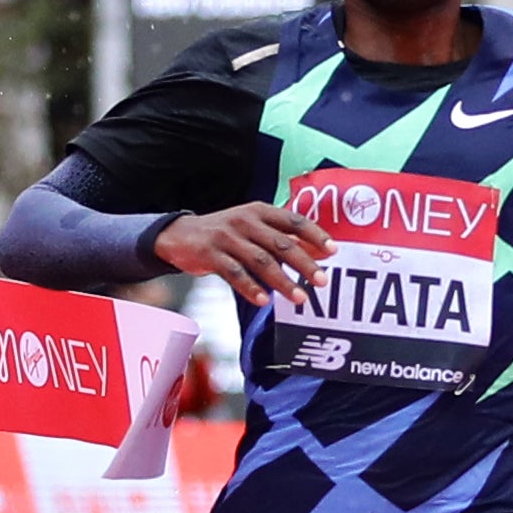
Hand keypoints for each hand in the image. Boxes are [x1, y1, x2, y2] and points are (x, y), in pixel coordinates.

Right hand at [157, 201, 334, 304]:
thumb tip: (321, 252)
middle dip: (305, 263)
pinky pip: (234, 273)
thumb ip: (284, 238)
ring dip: (282, 281)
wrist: (179, 235)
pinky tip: (263, 301)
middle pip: (281, 243)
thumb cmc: (227, 234)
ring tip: (300, 299)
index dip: (315, 234)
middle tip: (323, 281)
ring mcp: (227, 237)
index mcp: (260, 211)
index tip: (333, 250)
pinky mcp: (210, 254)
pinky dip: (250, 288)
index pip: (294, 220)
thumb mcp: (255, 229)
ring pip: (260, 260)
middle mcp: (245, 220)